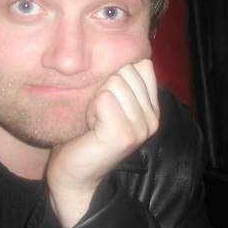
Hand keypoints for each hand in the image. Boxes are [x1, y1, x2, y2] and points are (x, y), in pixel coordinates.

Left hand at [46, 59, 159, 227]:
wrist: (74, 174)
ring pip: (114, 82)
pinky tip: (91, 127)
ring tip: (95, 122)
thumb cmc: (85, 135)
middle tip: (99, 115)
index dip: (116, 77)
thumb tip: (131, 54)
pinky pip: (104, 98)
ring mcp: (140, 128)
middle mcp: (152, 118)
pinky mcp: (123, 134)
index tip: (107, 102)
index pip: (142, 65)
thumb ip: (122, 81)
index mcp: (152, 108)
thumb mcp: (109, 102)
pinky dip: (91, 109)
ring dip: (96, 99)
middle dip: (104, 88)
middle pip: (127, 71)